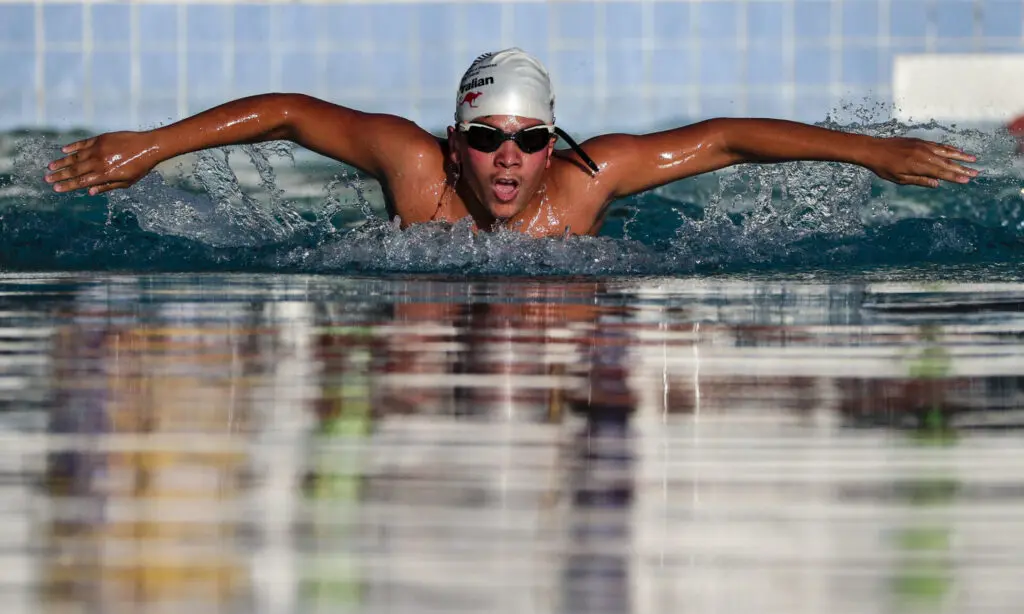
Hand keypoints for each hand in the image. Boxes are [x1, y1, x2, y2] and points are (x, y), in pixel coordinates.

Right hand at [44, 131, 162, 195]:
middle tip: (47, 178)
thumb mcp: (127, 181)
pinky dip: (72, 147)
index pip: (82, 182)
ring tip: (51, 166)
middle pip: (75, 170)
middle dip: (60, 175)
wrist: (148, 146)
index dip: (68, 185)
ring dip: (62, 162)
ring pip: (76, 157)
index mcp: (105, 174)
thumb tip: (90, 192)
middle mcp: (99, 162)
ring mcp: (98, 149)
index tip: (56, 188)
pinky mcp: (100, 139)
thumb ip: (107, 186)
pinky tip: (64, 150)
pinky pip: (83, 143)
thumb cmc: (140, 167)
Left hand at [865, 137, 977, 187]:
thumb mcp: (899, 179)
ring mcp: (923, 146)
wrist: (874, 149)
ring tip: (972, 160)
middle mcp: (924, 154)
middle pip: (947, 162)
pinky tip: (956, 151)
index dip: (955, 177)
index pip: (941, 173)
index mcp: (919, 166)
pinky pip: (938, 145)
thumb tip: (937, 184)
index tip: (967, 180)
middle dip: (962, 168)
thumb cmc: (884, 167)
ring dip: (960, 156)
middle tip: (976, 173)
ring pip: (946, 151)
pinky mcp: (920, 141)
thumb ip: (919, 180)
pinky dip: (949, 148)